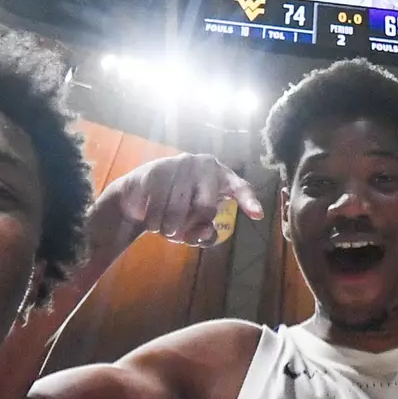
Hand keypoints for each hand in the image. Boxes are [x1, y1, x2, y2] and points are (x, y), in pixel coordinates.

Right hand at [101, 153, 263, 246]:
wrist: (140, 194)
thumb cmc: (176, 210)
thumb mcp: (194, 225)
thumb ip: (204, 234)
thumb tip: (208, 230)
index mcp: (221, 176)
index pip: (240, 188)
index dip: (249, 201)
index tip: (257, 215)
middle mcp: (204, 164)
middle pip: (205, 207)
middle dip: (189, 226)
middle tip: (177, 231)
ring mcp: (180, 164)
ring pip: (176, 211)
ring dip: (166, 228)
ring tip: (162, 225)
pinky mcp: (156, 169)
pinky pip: (156, 207)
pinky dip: (152, 222)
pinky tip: (149, 218)